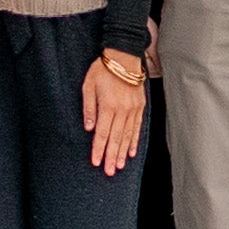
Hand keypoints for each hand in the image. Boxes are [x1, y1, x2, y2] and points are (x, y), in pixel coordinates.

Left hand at [80, 49, 147, 170]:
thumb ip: (89, 108)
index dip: (98, 149)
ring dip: (122, 153)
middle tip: (108, 172)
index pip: (102, 133)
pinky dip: (134, 141)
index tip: (95, 162)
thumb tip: (88, 128)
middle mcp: (122, 110)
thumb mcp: (88, 85)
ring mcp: (133, 109)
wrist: (124, 56)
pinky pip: (137, 128)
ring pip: (127, 136)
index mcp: (108, 105)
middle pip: (116, 138)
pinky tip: (131, 153)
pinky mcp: (140, 107)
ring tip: (119, 166)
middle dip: (111, 156)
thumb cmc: (102, 69)